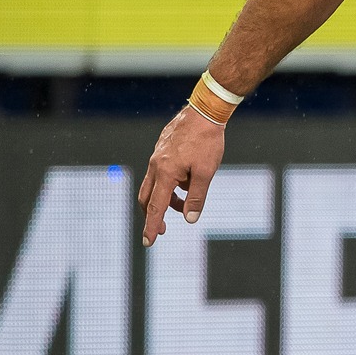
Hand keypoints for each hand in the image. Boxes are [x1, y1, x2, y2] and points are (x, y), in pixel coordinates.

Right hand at [138, 106, 227, 246]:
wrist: (204, 111)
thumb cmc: (207, 141)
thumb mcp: (206, 172)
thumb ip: (197, 196)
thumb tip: (190, 218)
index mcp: (165, 173)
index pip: (156, 207)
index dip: (152, 226)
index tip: (148, 243)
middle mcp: (156, 165)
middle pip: (147, 198)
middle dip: (153, 216)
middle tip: (163, 230)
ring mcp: (157, 156)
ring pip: (153, 185)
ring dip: (164, 199)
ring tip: (182, 202)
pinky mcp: (161, 149)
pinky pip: (159, 172)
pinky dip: (168, 184)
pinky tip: (185, 181)